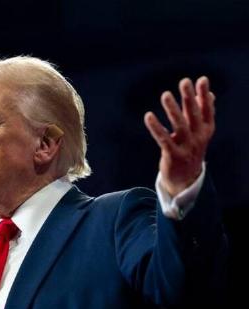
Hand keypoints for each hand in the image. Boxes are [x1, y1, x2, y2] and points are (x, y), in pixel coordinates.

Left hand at [144, 76, 214, 196]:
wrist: (186, 179)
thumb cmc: (190, 150)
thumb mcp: (199, 132)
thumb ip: (201, 113)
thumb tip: (209, 94)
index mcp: (206, 130)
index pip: (206, 109)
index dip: (204, 94)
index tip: (202, 79)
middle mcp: (199, 137)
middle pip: (194, 114)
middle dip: (189, 97)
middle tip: (185, 81)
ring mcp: (187, 147)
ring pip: (180, 125)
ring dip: (173, 109)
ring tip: (165, 94)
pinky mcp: (173, 155)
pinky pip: (163, 139)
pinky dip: (156, 127)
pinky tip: (148, 116)